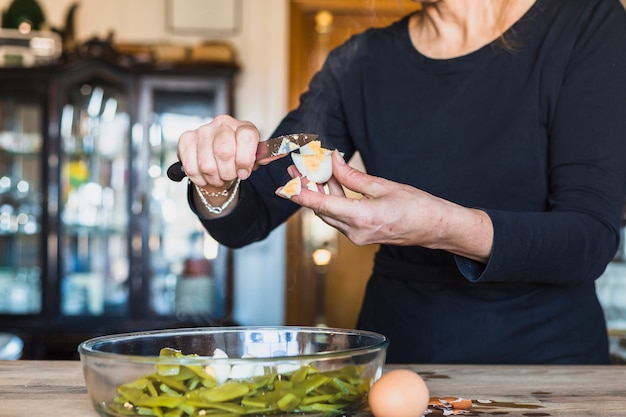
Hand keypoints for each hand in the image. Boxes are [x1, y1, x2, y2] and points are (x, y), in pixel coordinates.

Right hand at [177, 115, 259, 188]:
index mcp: (243, 126)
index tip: (243, 172)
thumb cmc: (237, 160)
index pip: (247, 137)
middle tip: (228, 176)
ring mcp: (203, 130)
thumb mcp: (253, 159)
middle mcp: (223, 123)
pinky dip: (199, 178)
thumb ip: (263, 157)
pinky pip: (191, 167)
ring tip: (218, 177)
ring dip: (213, 178)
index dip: (245, 160)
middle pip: (224, 152)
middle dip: (227, 173)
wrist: (217, 161)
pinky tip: (205, 176)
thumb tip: (280, 153)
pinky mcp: (186, 139)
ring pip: (206, 164)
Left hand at [278, 151, 493, 262]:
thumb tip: (333, 161)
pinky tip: (330, 184)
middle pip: (321, 210)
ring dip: (319, 194)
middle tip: (296, 169)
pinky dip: (333, 200)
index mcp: (361, 218)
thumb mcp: (383, 186)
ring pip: (330, 213)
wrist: (436, 228)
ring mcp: (358, 236)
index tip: (283, 187)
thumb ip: (353, 176)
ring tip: (309, 172)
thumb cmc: (417, 206)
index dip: (300, 195)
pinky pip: (340, 217)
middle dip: (307, 190)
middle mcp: (355, 232)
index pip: (321, 206)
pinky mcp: (361, 234)